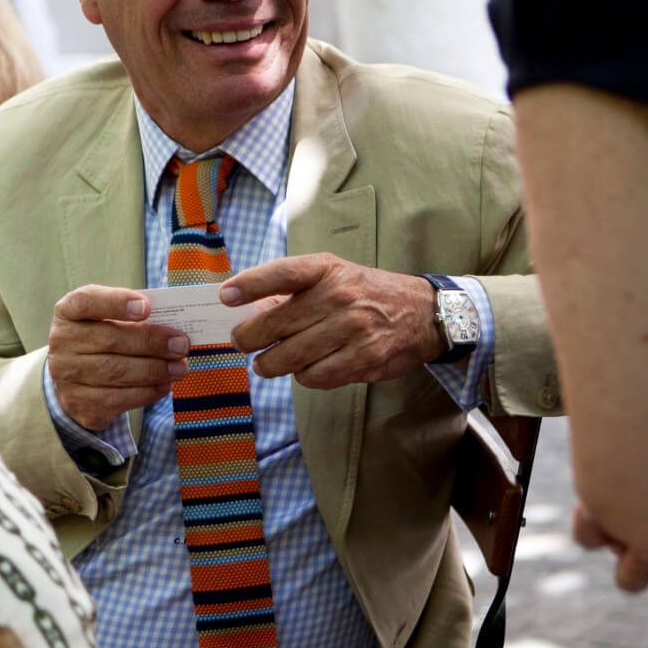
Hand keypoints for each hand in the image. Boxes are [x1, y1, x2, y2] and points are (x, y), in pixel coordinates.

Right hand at [46, 285, 190, 432]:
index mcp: (68, 312)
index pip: (87, 301)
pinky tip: (163, 385)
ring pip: (116, 372)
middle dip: (151, 342)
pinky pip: (117, 399)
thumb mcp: (108, 318)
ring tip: (180, 367)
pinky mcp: (79, 403)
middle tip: (181, 344)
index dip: (116, 303)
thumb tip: (171, 329)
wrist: (74, 375)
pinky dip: (146, 392)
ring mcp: (66, 376)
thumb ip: (134, 317)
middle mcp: (61, 342)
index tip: (146, 307)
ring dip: (154, 370)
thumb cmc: (101, 337)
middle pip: (109, 340)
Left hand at [224, 254, 440, 388]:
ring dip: (271, 365)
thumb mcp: (332, 276)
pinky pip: (315, 377)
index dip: (250, 285)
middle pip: (276, 324)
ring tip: (267, 363)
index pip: (283, 273)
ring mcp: (353, 329)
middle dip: (248, 339)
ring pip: (290, 357)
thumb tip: (247, 311)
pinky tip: (305, 369)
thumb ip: (292, 291)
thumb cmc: (364, 293)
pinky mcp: (365, 358)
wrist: (423, 313)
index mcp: (326, 270)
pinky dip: (303, 377)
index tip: (225, 296)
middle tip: (241, 343)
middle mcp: (340, 296)